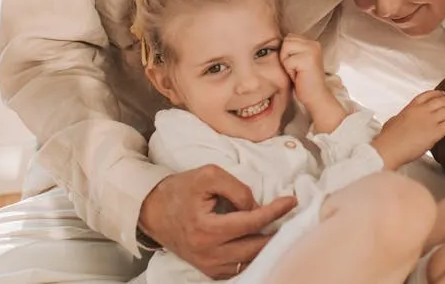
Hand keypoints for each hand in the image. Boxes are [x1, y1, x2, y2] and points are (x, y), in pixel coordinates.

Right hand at [138, 165, 295, 277]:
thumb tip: (256, 207)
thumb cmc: (180, 190)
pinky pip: (239, 268)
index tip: (291, 201)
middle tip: (291, 217)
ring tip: (279, 229)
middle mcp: (208, 252)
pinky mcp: (208, 270)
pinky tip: (261, 242)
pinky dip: (253, 256)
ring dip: (267, 246)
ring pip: (249, 260)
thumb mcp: (208, 175)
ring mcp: (208, 264)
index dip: (274, 212)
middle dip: (276, 232)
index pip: (251, 222)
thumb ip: (237, 189)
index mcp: (206, 228)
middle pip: (255, 247)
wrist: (153, 211)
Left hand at [279, 34, 328, 105]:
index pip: (289, 37)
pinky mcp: (308, 59)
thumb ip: (292, 49)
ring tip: (297, 71)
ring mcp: (312, 50)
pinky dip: (290, 70)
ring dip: (287, 62)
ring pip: (286, 48)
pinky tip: (299, 76)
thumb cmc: (304, 81)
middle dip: (286, 56)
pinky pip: (287, 60)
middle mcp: (314, 44)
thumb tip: (274, 42)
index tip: (296, 64)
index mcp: (312, 42)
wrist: (316, 97)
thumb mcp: (298, 60)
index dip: (287, 52)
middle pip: (287, 40)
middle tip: (296, 68)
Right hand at [373, 90, 444, 169]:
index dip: (437, 94)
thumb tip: (399, 119)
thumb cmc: (387, 139)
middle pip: (442, 101)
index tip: (444, 93)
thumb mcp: (391, 122)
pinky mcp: (435, 132)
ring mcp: (429, 120)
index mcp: (411, 107)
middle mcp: (422, 111)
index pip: (427, 96)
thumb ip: (399, 118)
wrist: (388, 148)